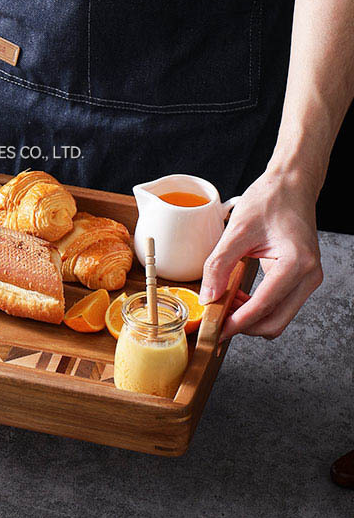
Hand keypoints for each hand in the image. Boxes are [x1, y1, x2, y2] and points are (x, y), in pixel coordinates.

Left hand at [199, 167, 322, 340]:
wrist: (290, 186)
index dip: (236, 323)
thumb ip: (219, 265)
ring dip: (250, 317)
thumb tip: (208, 296)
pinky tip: (237, 296)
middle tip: (216, 320)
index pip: (263, 307)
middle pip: (275, 322)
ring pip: (278, 316)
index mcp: (296, 263)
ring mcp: (308, 279)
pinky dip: (257, 307)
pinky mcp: (301, 278)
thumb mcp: (237, 230)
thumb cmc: (269, 201)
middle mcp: (309, 276)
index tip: (215, 331)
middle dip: (244, 326)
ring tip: (223, 305)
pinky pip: (279, 304)